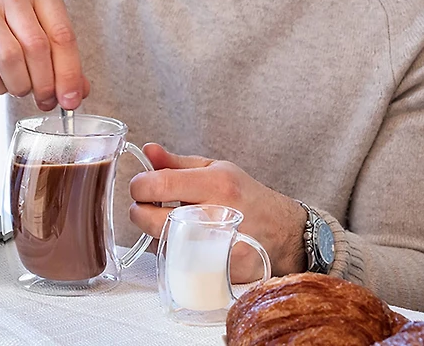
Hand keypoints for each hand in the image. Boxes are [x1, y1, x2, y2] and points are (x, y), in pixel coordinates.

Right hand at [0, 0, 89, 110]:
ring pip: (10, 58)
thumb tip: (77, 93)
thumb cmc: (5, 26)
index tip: (71, 100)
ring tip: (21, 89)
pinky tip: (0, 82)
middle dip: (45, 84)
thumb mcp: (38, 32)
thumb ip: (62, 60)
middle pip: (37, 47)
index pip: (63, 35)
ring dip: (20, 85)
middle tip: (45, 100)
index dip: (69, 73)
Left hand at [129, 144, 306, 281]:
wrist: (283, 233)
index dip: (140, 185)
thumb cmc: (246, 196)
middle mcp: (217, 216)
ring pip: (160, 243)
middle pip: (153, 219)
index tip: (140, 185)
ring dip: (153, 232)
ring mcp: (218, 249)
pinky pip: (176, 263)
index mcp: (215, 184)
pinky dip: (169, 251)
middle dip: (139, 211)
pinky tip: (179, 239)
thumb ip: (176, 162)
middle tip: (147, 205)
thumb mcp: (215, 168)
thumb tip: (147, 151)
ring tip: (167, 220)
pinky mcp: (218, 272)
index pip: (160, 184)